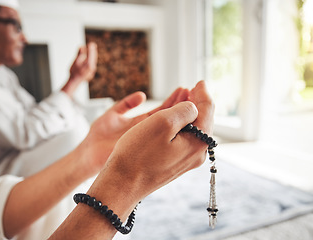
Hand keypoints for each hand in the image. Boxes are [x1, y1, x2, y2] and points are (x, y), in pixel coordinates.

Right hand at [48, 82, 213, 239]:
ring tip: (185, 99)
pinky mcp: (173, 164)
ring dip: (189, 113)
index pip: (207, 111)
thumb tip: (193, 107)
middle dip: (198, 103)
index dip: (203, 93)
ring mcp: (185, 161)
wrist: (122, 184)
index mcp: (198, 142)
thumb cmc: (138, 153)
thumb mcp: (162, 123)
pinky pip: (184, 140)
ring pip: (193, 130)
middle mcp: (196, 154)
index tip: (199, 82)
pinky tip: (174, 120)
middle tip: (194, 88)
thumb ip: (184, 110)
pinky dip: (181, 126)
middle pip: (203, 121)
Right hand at [61, 42, 97, 95]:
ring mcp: (92, 70)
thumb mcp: (76, 62)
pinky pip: (92, 63)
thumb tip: (81, 46)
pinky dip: (92, 59)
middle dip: (93, 50)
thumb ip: (80, 54)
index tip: (91, 43)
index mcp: (88, 64)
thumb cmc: (74, 71)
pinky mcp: (91, 72)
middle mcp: (92, 67)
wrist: (75, 81)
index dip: (91, 48)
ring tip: (93, 48)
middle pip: (93, 57)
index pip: (91, 54)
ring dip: (93, 54)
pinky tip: (90, 56)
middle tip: (93, 44)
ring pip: (94, 60)